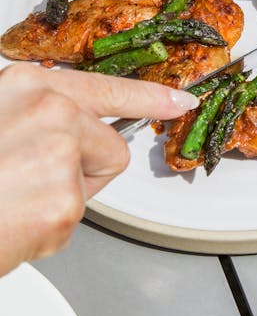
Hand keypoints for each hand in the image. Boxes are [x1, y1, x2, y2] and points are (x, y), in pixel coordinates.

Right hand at [0, 64, 197, 275]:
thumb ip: (31, 118)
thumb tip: (67, 126)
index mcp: (24, 85)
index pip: (102, 86)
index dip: (149, 95)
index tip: (181, 98)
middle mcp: (47, 107)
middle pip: (107, 144)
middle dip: (80, 169)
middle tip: (24, 182)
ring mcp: (59, 150)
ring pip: (93, 183)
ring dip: (62, 199)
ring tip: (13, 200)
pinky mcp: (65, 199)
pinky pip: (76, 217)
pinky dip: (46, 230)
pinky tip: (12, 221)